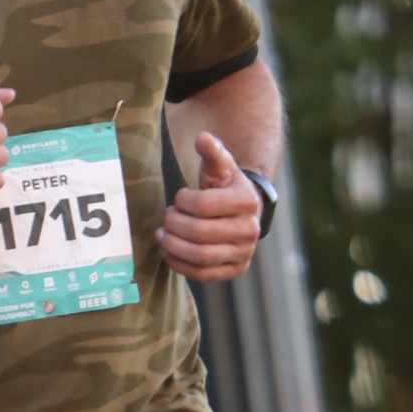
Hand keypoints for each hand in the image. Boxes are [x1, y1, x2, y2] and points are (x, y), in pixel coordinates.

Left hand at [158, 132, 262, 280]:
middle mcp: (250, 229)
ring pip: (200, 256)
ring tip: (161, 235)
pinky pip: (202, 274)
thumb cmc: (226, 187)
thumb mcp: (220, 166)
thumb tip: (201, 137)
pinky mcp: (235, 269)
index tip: (178, 197)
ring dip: (173, 247)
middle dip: (174, 225)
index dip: (182, 201)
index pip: (204, 205)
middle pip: (200, 233)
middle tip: (165, 218)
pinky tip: (167, 253)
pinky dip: (180, 265)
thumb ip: (212, 152)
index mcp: (247, 201)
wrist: (244, 212)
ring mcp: (244, 252)